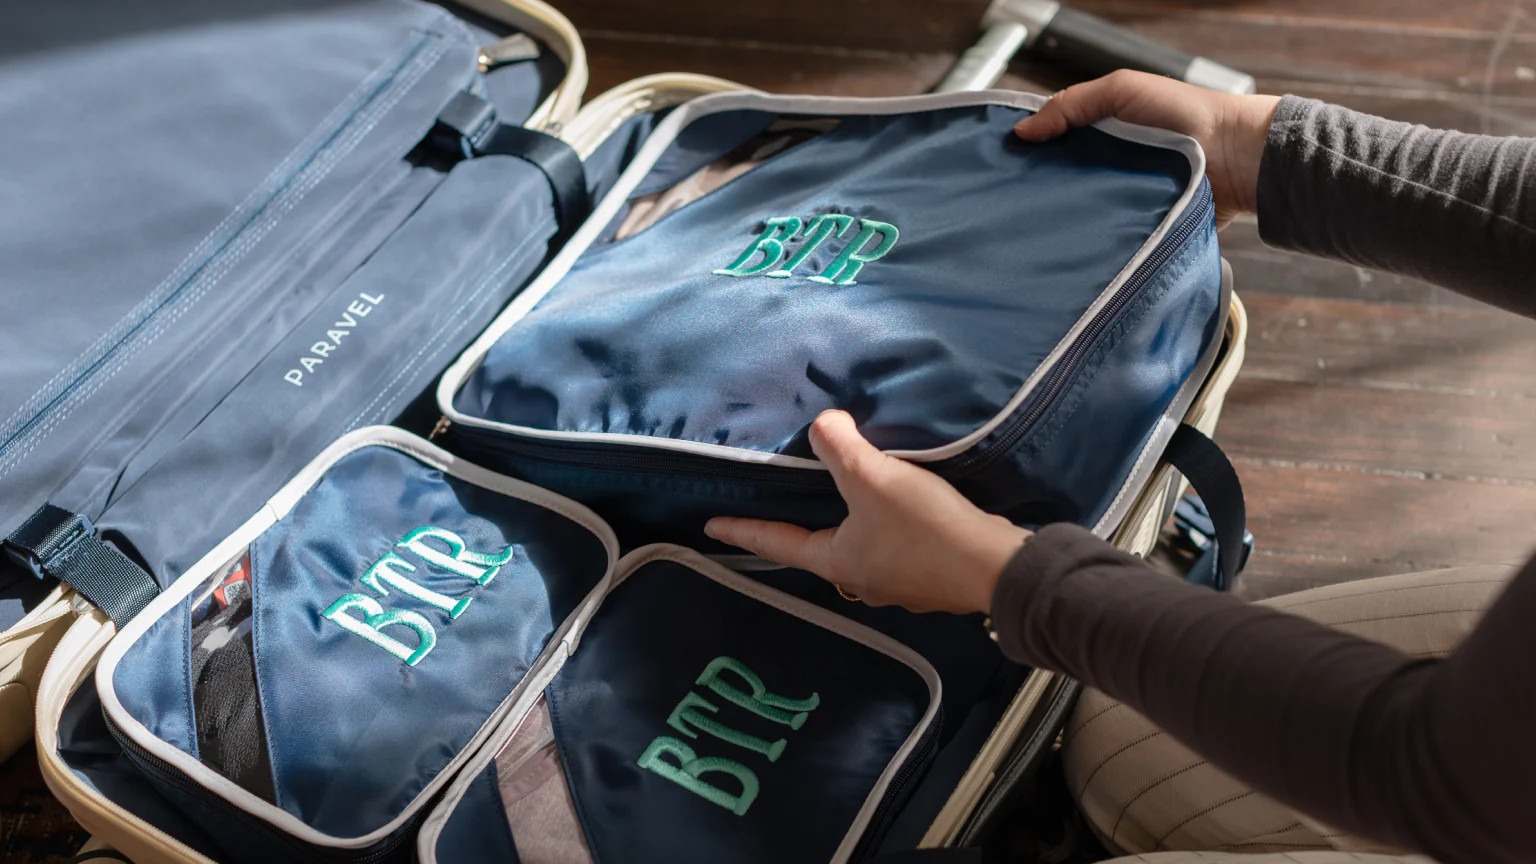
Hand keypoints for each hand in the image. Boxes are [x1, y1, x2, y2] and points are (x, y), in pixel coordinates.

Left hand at [704, 410, 1029, 613]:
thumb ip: (841, 447)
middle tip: (780, 506)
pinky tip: (895, 509)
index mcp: (836, 561)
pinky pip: (893, 548)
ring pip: (858, 549)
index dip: (743, 529)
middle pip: (817, 549)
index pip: (775, 542)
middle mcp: (860, 580)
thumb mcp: (875, 479)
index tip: (711, 526)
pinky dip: (883, 527)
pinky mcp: (928, 578)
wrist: (996, 568)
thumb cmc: (926, 528)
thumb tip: (821, 424)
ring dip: (845, 526)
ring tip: (841, 500)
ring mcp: (896, 584)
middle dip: (797, 529)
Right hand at [1013, 70, 1280, 227]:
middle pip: (1060, 182)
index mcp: (1101, 133)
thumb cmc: (1185, 114)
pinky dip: (1090, 240)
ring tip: (1033, 230)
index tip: (1000, 165)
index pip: (1052, 145)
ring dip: (1062, 218)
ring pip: (1078, 213)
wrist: (1236, 158)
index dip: (1028, 153)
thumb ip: (1071, 104)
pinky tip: (1069, 245)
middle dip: (1038, 191)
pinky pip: (1105, 236)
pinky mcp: (1136, 227)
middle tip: (1009, 204)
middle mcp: (1106, 167)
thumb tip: (1022, 131)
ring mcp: (1121, 199)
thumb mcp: (1122, 90)